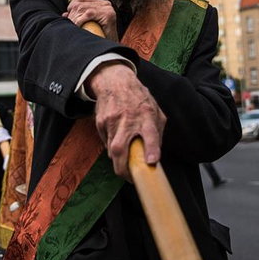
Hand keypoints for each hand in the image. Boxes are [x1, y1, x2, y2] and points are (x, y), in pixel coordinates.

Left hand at [64, 0, 117, 40]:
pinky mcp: (108, 14)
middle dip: (71, 15)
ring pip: (82, 8)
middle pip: (79, 3)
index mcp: (100, 4)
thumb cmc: (98, 38)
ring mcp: (107, 9)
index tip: (70, 18)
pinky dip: (80, 21)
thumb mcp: (86, 25)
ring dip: (74, 19)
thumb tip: (64, 14)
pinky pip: (88, 13)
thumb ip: (77, 17)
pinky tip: (78, 27)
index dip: (71, 7)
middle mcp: (105, 4)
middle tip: (70, 25)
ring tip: (73, 28)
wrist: (109, 49)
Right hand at [86, 63, 165, 179]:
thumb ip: (157, 132)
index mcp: (146, 116)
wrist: (115, 82)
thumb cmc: (138, 99)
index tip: (151, 161)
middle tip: (128, 177)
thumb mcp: (155, 111)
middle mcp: (128, 119)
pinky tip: (116, 136)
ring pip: (111, 149)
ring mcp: (111, 121)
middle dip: (122, 168)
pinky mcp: (101, 123)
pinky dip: (111, 145)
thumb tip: (154, 156)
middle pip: (120, 148)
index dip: (151, 149)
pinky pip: (105, 141)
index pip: (150, 134)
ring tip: (124, 158)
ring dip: (118, 158)